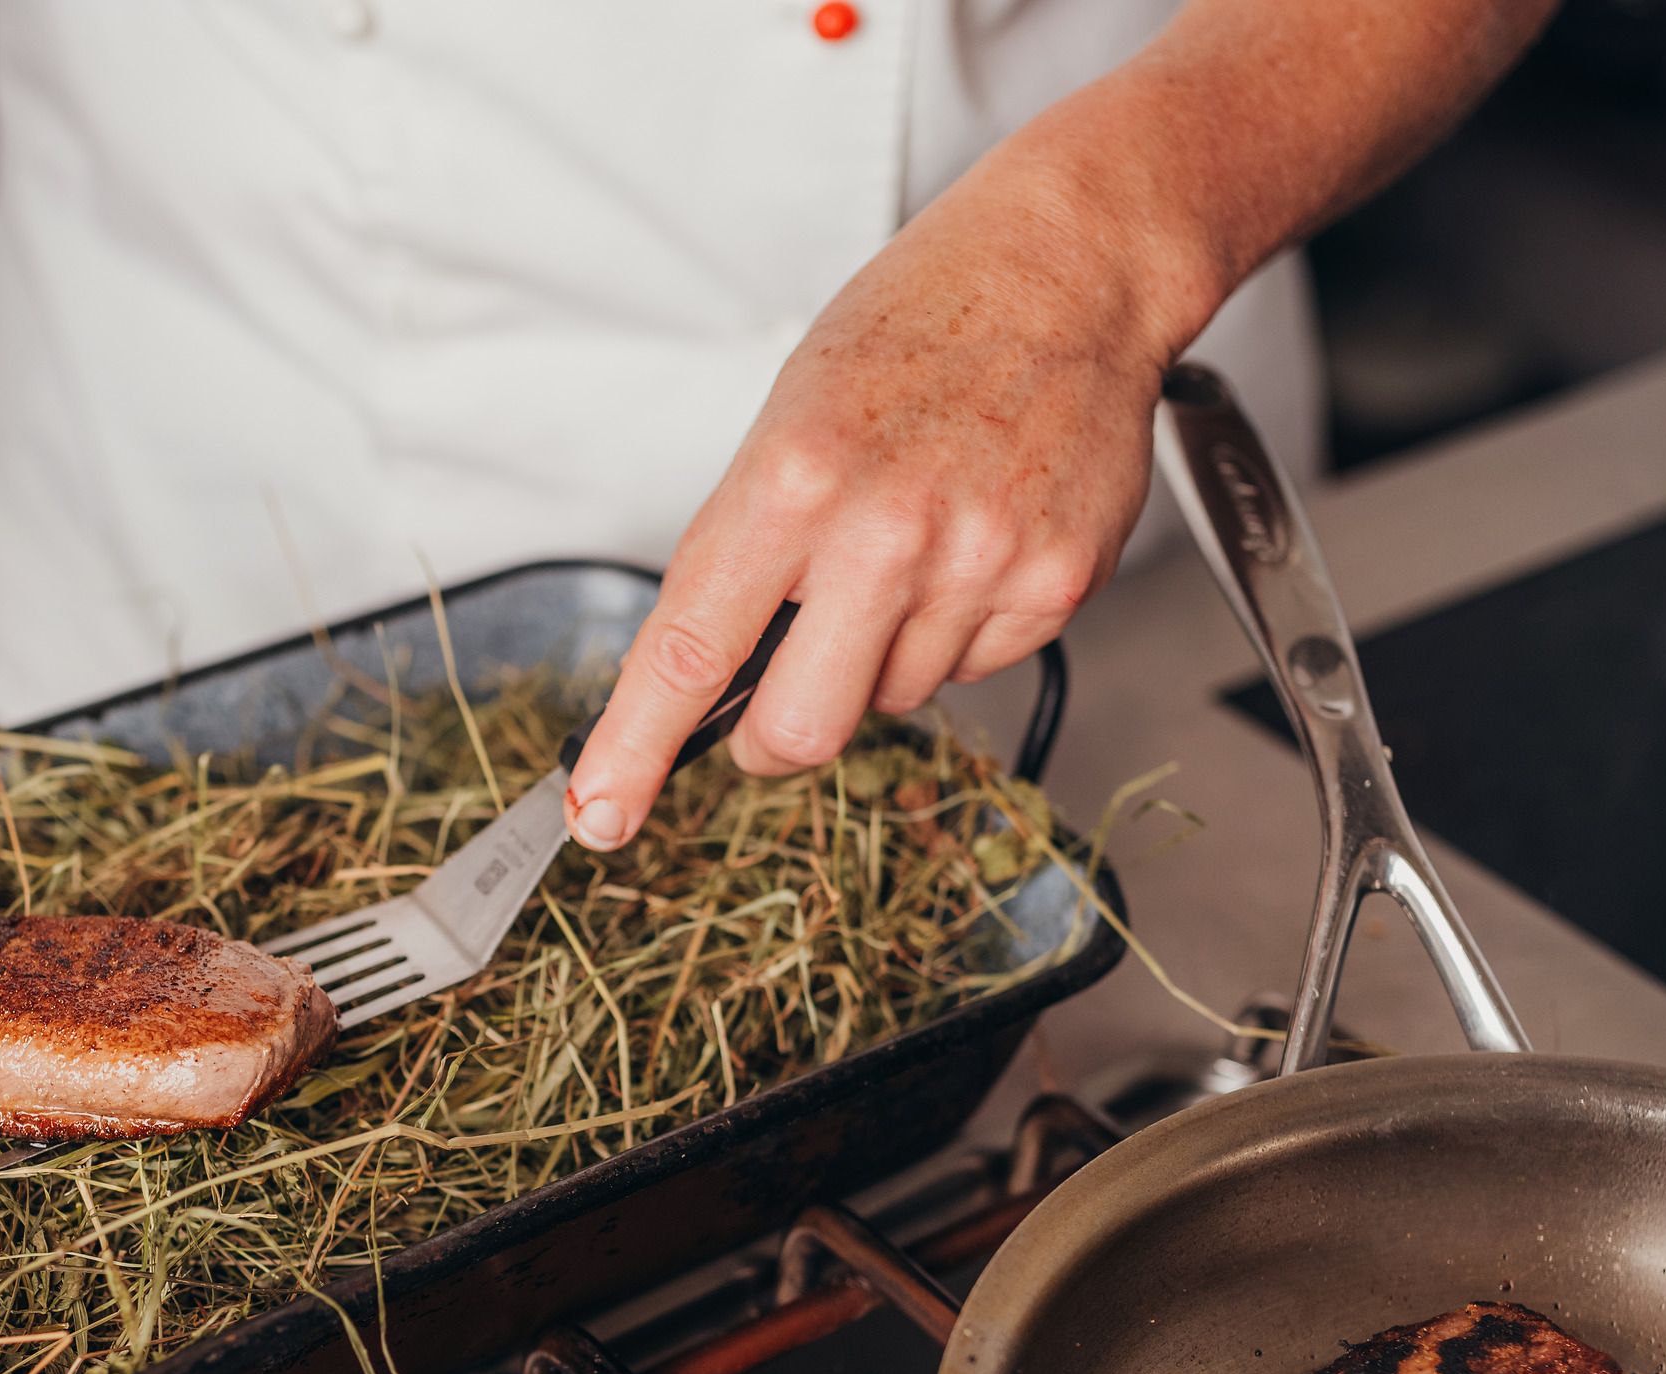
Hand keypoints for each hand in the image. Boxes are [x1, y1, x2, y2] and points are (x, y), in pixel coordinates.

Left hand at [564, 152, 1198, 849]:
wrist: (1065, 270)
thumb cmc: (914, 332)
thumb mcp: (786, 422)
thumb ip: (745, 554)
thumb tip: (703, 683)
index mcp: (791, 480)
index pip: (687, 653)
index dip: (634, 751)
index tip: (600, 811)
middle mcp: (884, 531)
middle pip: (799, 730)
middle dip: (770, 740)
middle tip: (768, 706)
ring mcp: (978, 562)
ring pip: (892, 701)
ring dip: (876, 660)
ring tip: (908, 548)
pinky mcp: (1055, 584)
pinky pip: (974, 668)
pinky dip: (956, 632)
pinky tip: (972, 542)